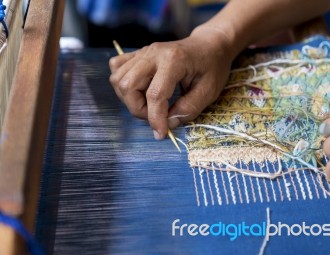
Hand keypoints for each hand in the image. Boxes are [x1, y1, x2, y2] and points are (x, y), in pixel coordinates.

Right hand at [109, 27, 233, 139]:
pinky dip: (123, 84)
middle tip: (157, 116)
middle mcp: (153, 54)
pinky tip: (139, 90)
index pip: (155, 94)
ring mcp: (143, 52)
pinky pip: (117, 68)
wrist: (209, 45)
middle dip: (138, 109)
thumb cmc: (212, 67)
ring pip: (118, 79)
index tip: (161, 134)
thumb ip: (188, 109)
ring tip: (149, 104)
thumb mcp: (209, 91)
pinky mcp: (138, 54)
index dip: (156, 119)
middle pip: (128, 86)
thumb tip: (167, 124)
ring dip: (130, 99)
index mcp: (174, 60)